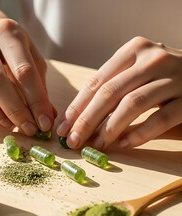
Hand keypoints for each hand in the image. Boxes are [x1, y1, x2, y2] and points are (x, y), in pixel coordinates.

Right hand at [0, 18, 55, 135]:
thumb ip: (39, 85)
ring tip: (7, 124)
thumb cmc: (10, 47)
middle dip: (14, 111)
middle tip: (28, 128)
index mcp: (8, 33)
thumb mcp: (31, 57)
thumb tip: (48, 115)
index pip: (24, 72)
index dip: (36, 101)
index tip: (44, 123)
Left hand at [57, 36, 181, 148]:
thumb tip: (79, 120)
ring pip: (132, 104)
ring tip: (96, 145)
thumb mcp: (134, 74)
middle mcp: (152, 59)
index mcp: (133, 51)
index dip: (77, 107)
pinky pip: (160, 119)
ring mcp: (173, 77)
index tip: (64, 127)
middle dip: (87, 120)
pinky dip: (139, 133)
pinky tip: (123, 144)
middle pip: (110, 93)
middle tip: (73, 141)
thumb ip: (112, 91)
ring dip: (110, 129)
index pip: (96, 82)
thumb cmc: (160, 77)